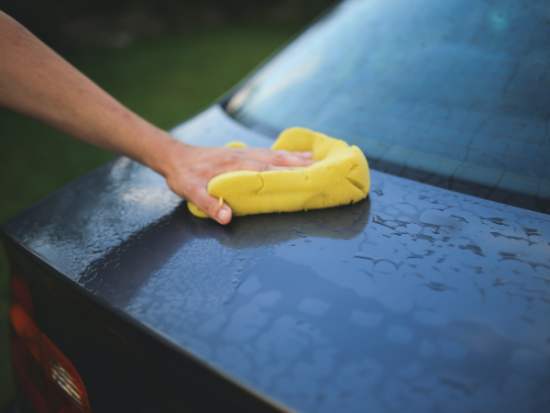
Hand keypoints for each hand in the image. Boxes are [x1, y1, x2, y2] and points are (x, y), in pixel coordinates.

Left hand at [160, 140, 314, 224]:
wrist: (175, 156)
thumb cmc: (183, 175)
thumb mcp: (190, 191)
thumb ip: (209, 204)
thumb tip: (227, 218)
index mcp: (235, 166)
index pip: (267, 170)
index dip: (288, 174)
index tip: (308, 179)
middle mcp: (244, 156)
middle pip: (278, 160)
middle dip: (300, 165)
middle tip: (322, 170)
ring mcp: (245, 152)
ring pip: (276, 154)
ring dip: (296, 157)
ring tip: (316, 160)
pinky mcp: (243, 152)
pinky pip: (269, 152)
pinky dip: (285, 153)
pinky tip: (296, 155)